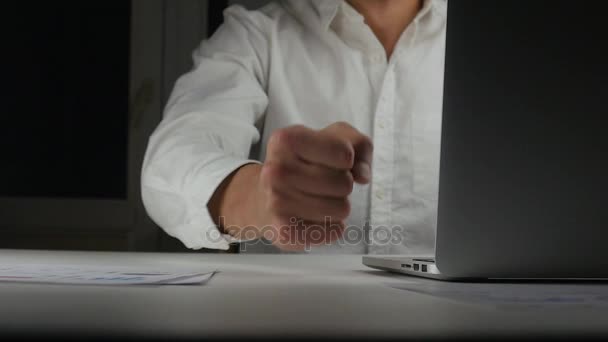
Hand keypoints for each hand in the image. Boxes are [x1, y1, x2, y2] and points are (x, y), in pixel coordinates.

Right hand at [253, 122, 372, 250]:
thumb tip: (363, 176)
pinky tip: (314, 218)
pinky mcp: (285, 232)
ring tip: (318, 200)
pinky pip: (334, 231)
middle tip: (323, 184)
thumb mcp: (330, 139)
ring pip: (342, 209)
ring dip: (337, 206)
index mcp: (286, 140)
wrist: (261, 199)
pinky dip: (331, 227)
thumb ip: (359, 145)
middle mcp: (276, 170)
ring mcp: (277, 202)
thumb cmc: (302, 166)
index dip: (347, 159)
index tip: (332, 161)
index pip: (345, 153)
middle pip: (345, 183)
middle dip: (343, 184)